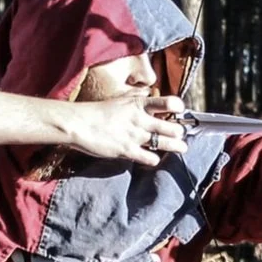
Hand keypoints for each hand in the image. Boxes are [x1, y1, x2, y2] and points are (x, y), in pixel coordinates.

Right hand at [60, 95, 190, 165]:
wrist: (78, 123)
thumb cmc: (96, 112)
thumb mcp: (120, 103)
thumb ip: (136, 105)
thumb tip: (148, 107)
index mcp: (138, 104)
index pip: (167, 103)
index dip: (177, 107)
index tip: (180, 111)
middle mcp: (140, 119)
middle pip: (172, 127)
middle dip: (179, 131)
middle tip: (180, 134)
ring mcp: (135, 135)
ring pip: (165, 142)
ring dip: (176, 146)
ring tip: (182, 148)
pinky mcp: (127, 150)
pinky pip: (149, 157)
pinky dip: (154, 159)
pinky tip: (154, 159)